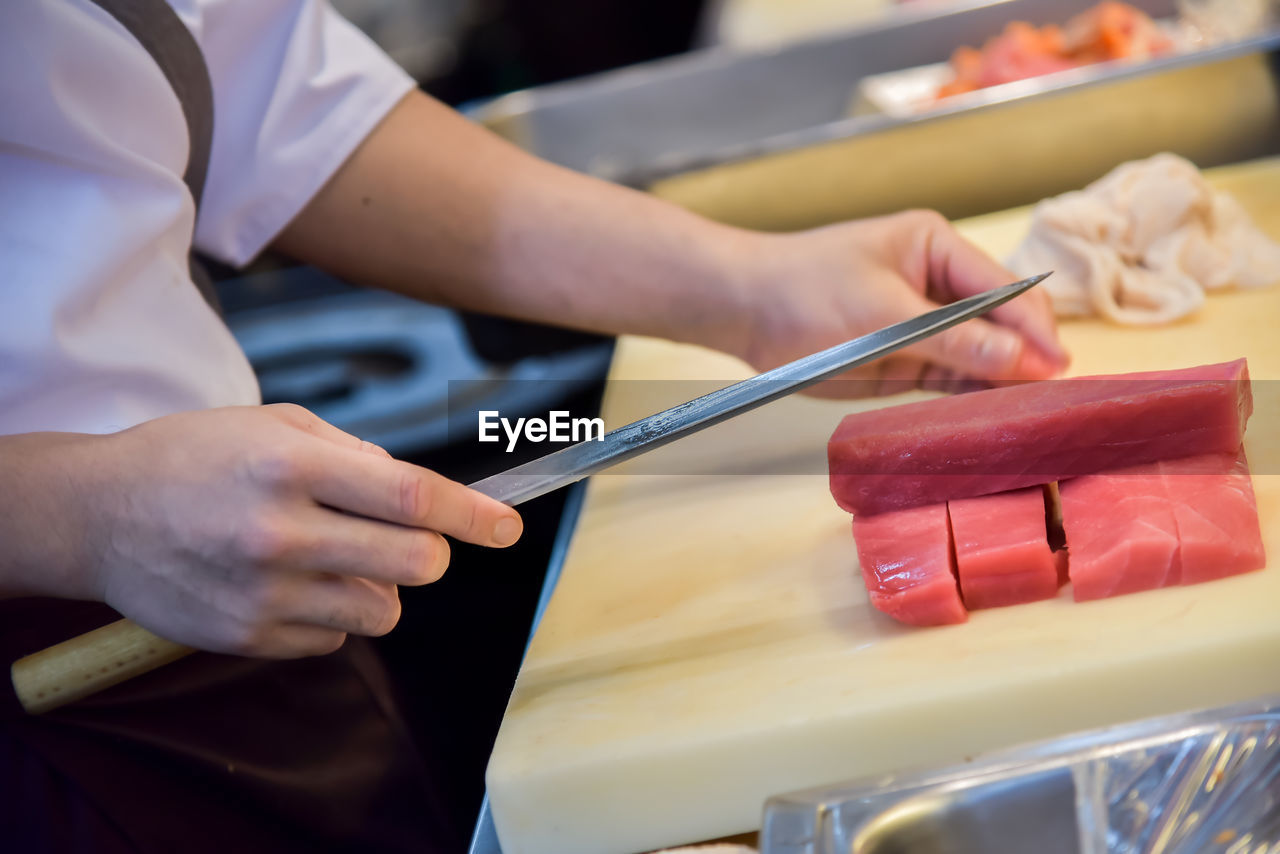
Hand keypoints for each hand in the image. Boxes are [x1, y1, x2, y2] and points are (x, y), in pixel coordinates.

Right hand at [77, 404, 521, 656]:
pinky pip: (337, 636)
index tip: (509, 528)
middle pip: (416, 564)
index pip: (411, 497)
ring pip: (386, 610)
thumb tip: (418, 490)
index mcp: (290, 466)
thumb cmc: (193, 458)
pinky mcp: (248, 636)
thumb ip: (353, 452)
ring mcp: (263, 592)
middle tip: (413, 540)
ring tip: (333, 556)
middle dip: (432, 553)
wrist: (100, 515)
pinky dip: (334, 612)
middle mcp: (280, 532)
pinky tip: (292, 583)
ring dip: (381, 585)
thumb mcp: (272, 424)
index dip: (472, 515)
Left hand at [731, 210, 1069, 395]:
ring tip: (1035, 416)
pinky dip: (972, 398)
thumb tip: (1024, 360)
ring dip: (1004, 383)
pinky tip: (994, 418)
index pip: (1006, 289)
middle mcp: (940, 285)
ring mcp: (924, 325)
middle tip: (1053, 400)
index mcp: (938, 248)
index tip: (1057, 369)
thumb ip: (954, 340)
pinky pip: (952, 380)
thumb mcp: (882, 315)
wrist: (742, 311)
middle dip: (1027, 357)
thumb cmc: (804, 291)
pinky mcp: (906, 361)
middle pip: (1003, 323)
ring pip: (983, 356)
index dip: (1035, 330)